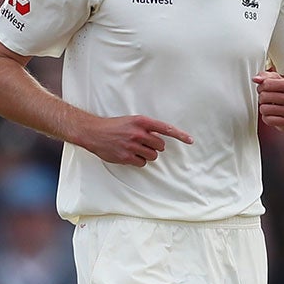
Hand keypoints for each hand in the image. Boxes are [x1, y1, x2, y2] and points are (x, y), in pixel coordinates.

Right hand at [74, 113, 192, 166]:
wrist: (94, 132)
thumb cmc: (114, 126)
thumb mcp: (131, 121)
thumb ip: (146, 128)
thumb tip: (160, 139)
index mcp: (141, 122)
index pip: (166, 128)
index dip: (180, 135)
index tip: (190, 140)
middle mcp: (138, 133)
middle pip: (160, 146)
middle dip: (155, 147)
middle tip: (144, 144)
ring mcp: (132, 145)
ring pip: (152, 156)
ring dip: (147, 155)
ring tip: (135, 149)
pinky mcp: (126, 156)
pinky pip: (142, 163)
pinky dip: (138, 161)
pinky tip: (129, 155)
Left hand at [255, 73, 283, 131]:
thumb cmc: (282, 92)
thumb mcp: (276, 81)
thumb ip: (264, 77)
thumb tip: (255, 79)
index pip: (266, 83)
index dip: (261, 87)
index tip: (264, 89)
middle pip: (264, 96)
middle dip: (262, 97)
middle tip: (267, 99)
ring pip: (264, 109)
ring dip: (263, 108)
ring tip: (269, 106)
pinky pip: (268, 120)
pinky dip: (266, 117)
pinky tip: (272, 114)